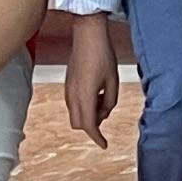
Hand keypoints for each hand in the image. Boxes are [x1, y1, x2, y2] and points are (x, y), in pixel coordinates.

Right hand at [62, 21, 119, 148]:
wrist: (88, 35)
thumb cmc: (103, 55)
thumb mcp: (113, 81)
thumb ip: (110, 101)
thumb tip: (104, 112)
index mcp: (85, 96)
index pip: (88, 125)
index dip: (97, 137)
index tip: (104, 145)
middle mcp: (72, 95)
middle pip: (78, 123)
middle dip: (92, 124)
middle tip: (106, 110)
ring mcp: (68, 89)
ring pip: (75, 113)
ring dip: (89, 113)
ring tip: (104, 96)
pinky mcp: (68, 84)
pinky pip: (74, 103)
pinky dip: (85, 105)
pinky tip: (97, 91)